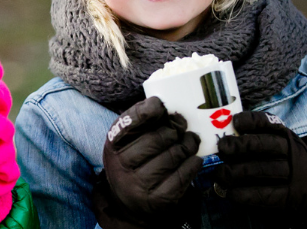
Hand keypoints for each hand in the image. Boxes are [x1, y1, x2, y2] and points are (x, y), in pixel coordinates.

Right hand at [102, 97, 202, 218]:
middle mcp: (121, 165)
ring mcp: (138, 185)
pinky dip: (192, 164)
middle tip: (182, 127)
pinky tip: (194, 159)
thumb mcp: (127, 139)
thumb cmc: (132, 159)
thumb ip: (142, 121)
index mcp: (113, 145)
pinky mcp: (157, 200)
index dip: (147, 111)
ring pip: (172, 157)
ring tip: (191, 141)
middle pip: (156, 140)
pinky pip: (182, 177)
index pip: (129, 123)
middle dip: (174, 130)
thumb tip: (168, 110)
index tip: (160, 106)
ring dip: (187, 145)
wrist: (128, 200)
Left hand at [215, 111, 306, 212]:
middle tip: (221, 148)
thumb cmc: (281, 157)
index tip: (235, 122)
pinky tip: (232, 193)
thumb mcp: (274, 141)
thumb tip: (218, 138)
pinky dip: (247, 194)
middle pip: (264, 144)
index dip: (251, 121)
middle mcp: (289, 150)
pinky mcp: (291, 195)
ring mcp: (293, 173)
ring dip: (237, 172)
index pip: (267, 122)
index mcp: (282, 133)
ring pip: (263, 169)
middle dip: (240, 145)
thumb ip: (251, 137)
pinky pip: (268, 194)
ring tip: (220, 174)